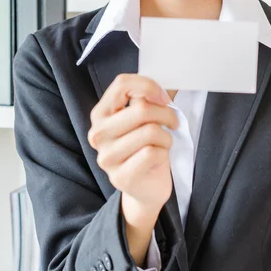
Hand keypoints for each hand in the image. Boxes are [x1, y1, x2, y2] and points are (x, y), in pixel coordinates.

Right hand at [87, 73, 178, 209]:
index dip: (149, 86)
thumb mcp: (142, 119)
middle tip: (173, 122)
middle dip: (166, 114)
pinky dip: (164, 153)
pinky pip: (152, 153)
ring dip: (166, 137)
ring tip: (163, 143)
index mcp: (100, 114)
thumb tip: (156, 90)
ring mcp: (106, 157)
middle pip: (141, 110)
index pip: (122, 84)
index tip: (163, 98)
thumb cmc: (145, 147)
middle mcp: (98, 134)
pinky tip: (159, 158)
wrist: (145, 186)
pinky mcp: (120, 177)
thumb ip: (143, 100)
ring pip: (150, 132)